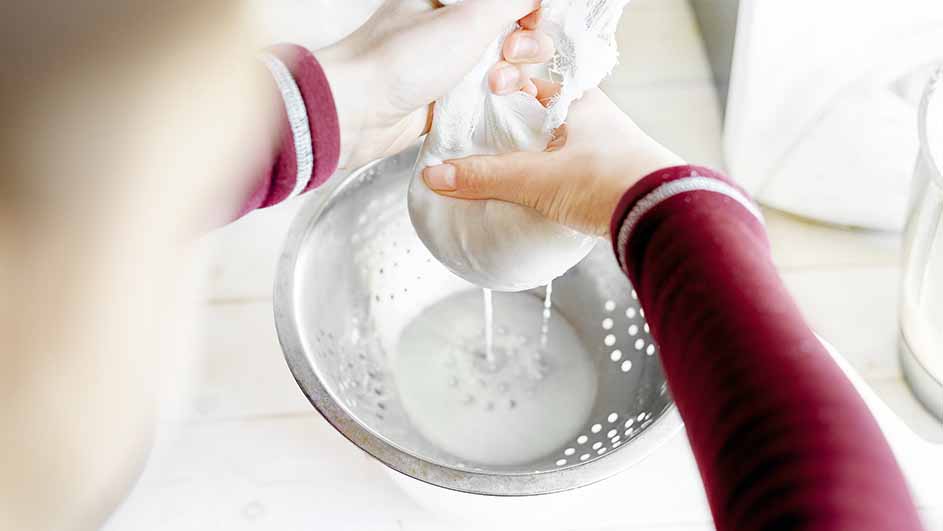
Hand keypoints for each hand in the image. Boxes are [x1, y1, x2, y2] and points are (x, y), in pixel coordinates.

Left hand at [316, 0, 552, 167]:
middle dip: (523, 47)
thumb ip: (512, 0)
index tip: (531, 24)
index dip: (531, 12)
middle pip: (516, 31)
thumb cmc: (402, 59)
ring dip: (511, 78)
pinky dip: (498, 102)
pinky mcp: (447, 98)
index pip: (511, 1)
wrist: (358, 112)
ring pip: (504, 67)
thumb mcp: (470, 16)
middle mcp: (452, 24)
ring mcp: (450, 62)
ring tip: (493, 87)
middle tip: (507, 55)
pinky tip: (496, 105)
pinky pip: (487, 97)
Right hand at [421, 80, 684, 235]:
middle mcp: (594, 119)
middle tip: (483, 142)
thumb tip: (437, 176)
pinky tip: (533, 195)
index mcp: (578, 101)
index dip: (501, 90)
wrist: (664, 216)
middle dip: (511, 129)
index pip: (529, 83)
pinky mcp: (609, 178)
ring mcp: (604, 148)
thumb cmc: (611, 181)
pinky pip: (567, 170)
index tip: (480, 105)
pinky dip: (546, 178)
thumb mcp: (537, 178)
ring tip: (502, 172)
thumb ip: (486, 177)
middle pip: (539, 116)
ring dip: (529, 156)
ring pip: (554, 144)